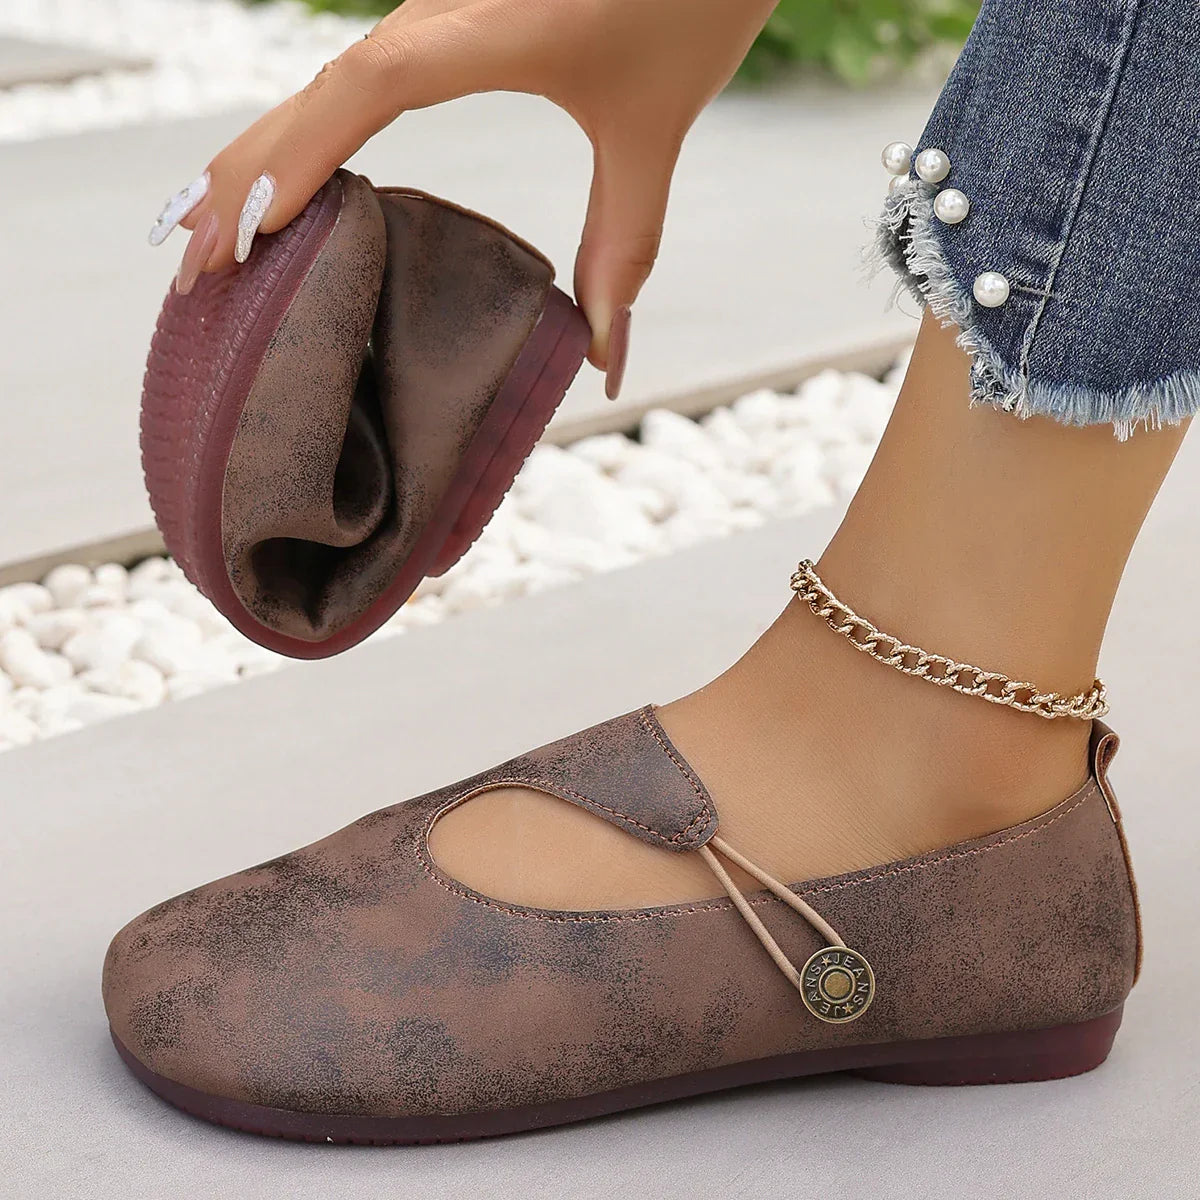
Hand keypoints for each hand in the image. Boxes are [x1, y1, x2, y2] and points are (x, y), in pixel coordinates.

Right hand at [150, 0, 776, 392]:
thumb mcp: (654, 128)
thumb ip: (624, 242)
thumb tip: (606, 357)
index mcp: (468, 33)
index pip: (352, 102)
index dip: (287, 171)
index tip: (236, 241)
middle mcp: (430, 13)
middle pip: (310, 99)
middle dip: (242, 184)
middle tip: (190, 270)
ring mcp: (429, 11)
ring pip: (318, 87)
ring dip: (258, 158)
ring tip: (207, 234)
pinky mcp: (443, 18)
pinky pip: (350, 80)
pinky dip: (304, 135)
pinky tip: (286, 178)